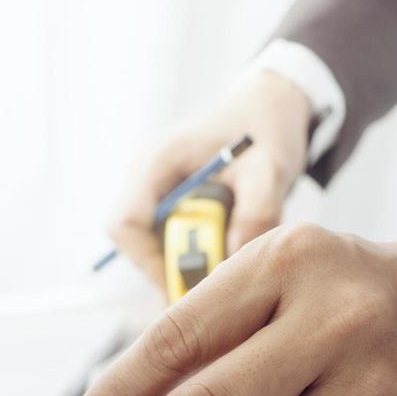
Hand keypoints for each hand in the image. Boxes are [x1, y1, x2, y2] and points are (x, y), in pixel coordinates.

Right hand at [107, 69, 312, 285]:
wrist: (269, 106)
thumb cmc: (266, 128)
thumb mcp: (272, 167)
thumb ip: (257, 211)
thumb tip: (234, 259)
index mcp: (157, 162)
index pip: (125, 225)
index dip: (149, 263)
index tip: (188, 286)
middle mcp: (147, 178)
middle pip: (136, 243)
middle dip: (171, 270)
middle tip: (214, 289)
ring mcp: (156, 191)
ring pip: (152, 245)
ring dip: (185, 263)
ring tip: (227, 267)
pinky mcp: (171, 202)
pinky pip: (169, 240)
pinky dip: (194, 254)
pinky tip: (227, 251)